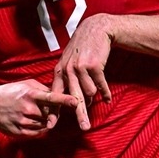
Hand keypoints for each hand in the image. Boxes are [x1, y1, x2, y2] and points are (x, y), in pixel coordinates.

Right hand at [0, 79, 76, 137]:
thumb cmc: (9, 92)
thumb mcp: (25, 84)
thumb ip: (42, 89)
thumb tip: (56, 95)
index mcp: (29, 94)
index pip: (50, 97)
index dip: (64, 100)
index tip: (75, 102)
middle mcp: (27, 108)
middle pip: (50, 114)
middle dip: (51, 112)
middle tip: (44, 108)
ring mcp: (22, 121)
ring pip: (44, 124)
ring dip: (44, 120)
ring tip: (32, 113)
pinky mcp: (18, 132)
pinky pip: (37, 132)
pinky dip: (38, 128)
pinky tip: (29, 120)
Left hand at [50, 14, 113, 130]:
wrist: (96, 29)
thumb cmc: (82, 48)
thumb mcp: (69, 61)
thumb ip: (67, 79)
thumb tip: (70, 102)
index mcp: (59, 71)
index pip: (54, 95)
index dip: (53, 111)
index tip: (50, 125)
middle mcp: (68, 70)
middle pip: (73, 99)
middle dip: (79, 115)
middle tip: (84, 128)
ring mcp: (81, 68)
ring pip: (90, 93)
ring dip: (94, 96)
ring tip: (98, 94)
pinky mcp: (94, 66)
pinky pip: (101, 86)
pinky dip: (106, 93)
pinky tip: (108, 98)